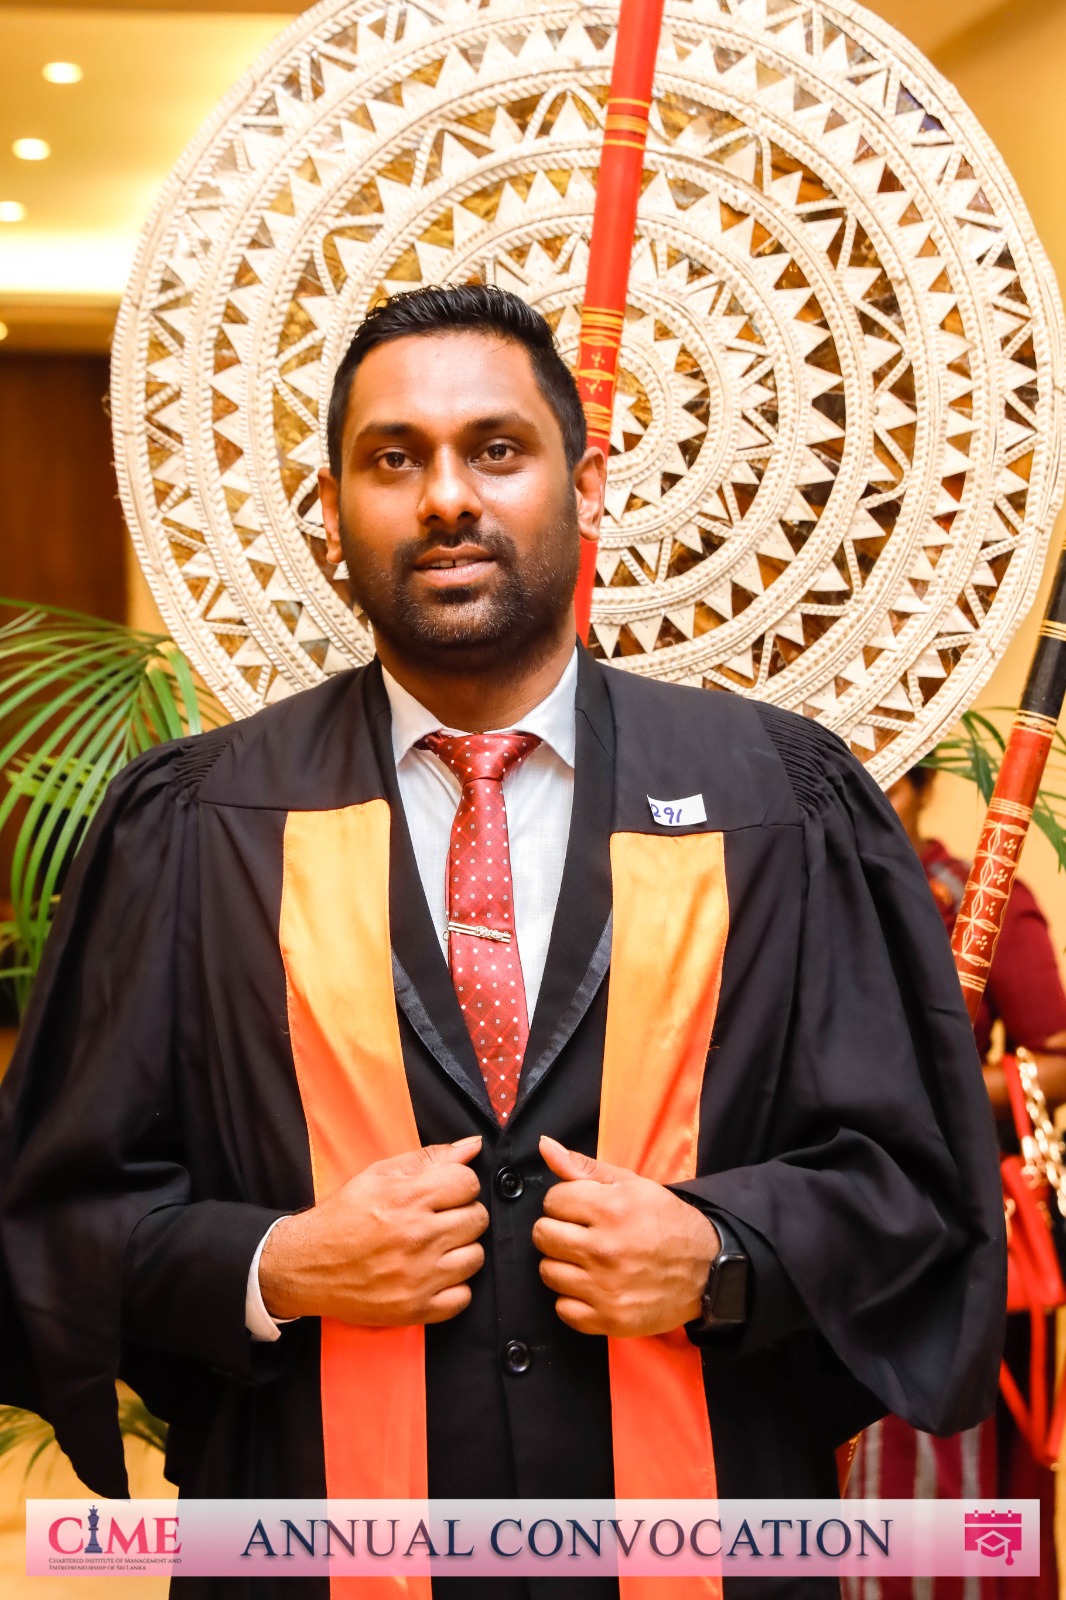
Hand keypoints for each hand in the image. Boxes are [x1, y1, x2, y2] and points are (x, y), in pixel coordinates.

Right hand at [259, 1136, 487, 1325]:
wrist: (305, 1265)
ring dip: (461, 1250)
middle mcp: (416, 1237)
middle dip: (463, 1214)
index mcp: (407, 1199)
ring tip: (438, 1246)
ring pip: (475, 1258)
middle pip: (477, 1219)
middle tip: (440, 1219)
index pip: (469, 1183)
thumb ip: (429, 1159)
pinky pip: (463, 1298)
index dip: (461, 1184)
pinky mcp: (414, 1309)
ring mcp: (417, 1277)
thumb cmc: (341, 1217)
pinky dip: (454, 1287)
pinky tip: (434, 1274)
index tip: (448, 1192)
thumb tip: (472, 1146)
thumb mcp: (378, 1175)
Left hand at [532, 1135, 719, 1337]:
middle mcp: (605, 1250)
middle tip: (580, 1233)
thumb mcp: (632, 1185)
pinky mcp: (609, 1319)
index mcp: (612, 1210)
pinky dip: (573, 1299)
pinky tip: (592, 1286)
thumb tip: (545, 1146)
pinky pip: (563, 1309)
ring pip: (548, 1272)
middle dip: (558, 1230)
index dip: (564, 1202)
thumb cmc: (667, 1222)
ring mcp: (606, 1289)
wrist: (706, 1269)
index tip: (581, 1209)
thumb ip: (583, 1167)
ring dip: (563, 1264)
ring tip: (586, 1260)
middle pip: (543, 1236)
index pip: (552, 1201)